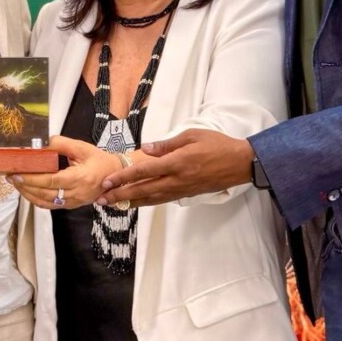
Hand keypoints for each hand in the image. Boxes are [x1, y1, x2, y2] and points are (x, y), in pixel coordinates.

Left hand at [10, 135, 116, 209]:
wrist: (115, 175)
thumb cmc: (99, 160)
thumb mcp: (82, 148)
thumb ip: (62, 144)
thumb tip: (43, 143)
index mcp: (79, 178)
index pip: (50, 181)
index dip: (32, 179)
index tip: (17, 174)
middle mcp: (76, 193)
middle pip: (45, 194)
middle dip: (25, 186)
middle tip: (11, 177)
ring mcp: (74, 202)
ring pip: (46, 202)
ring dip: (28, 194)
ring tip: (16, 183)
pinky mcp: (71, 205)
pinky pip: (51, 206)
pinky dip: (37, 200)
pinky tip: (27, 192)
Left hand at [97, 128, 252, 206]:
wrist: (239, 164)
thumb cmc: (217, 145)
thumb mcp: (192, 136)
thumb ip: (167, 144)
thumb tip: (145, 148)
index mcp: (177, 162)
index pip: (144, 171)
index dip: (124, 177)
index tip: (107, 182)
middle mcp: (176, 179)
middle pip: (143, 190)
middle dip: (120, 196)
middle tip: (101, 200)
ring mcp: (181, 189)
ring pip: (150, 199)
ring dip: (130, 202)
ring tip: (112, 205)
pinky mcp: (185, 194)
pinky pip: (161, 200)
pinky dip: (146, 202)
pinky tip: (135, 203)